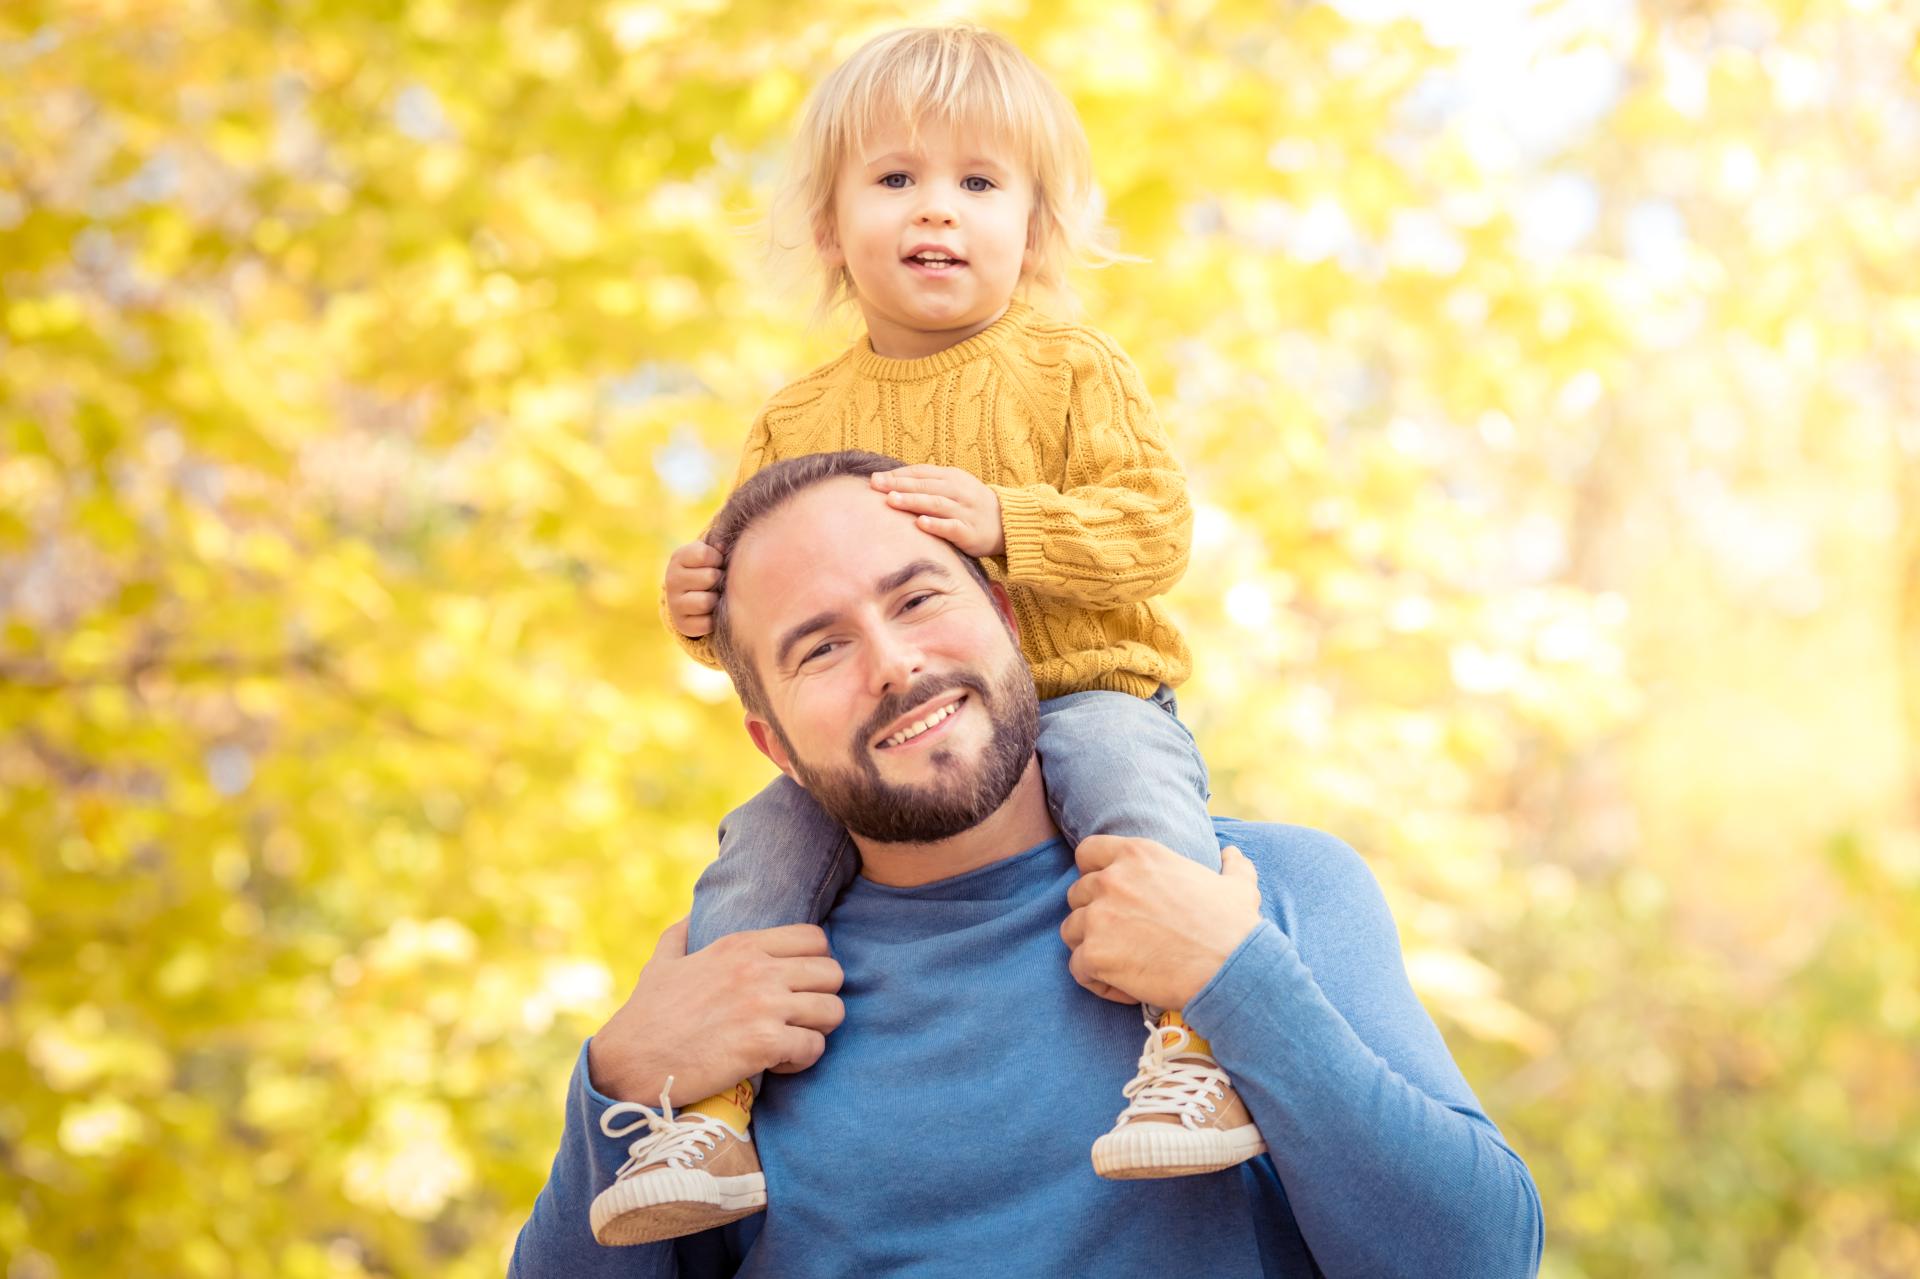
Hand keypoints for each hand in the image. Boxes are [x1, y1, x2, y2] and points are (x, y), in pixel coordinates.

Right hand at [587, 919, 845, 1104]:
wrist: (629, 1061)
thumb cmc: (646, 1015)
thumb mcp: (662, 962)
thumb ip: (680, 934)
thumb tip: (688, 916)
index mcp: (740, 945)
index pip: (815, 938)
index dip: (816, 963)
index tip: (798, 986)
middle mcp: (758, 969)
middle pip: (833, 973)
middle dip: (822, 998)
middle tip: (799, 1019)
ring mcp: (764, 1005)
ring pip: (833, 1011)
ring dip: (816, 1031)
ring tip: (790, 1043)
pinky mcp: (764, 1043)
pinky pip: (814, 1047)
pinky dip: (802, 1060)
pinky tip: (777, 1065)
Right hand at [665, 540, 723, 637]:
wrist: (691, 598)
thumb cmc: (706, 570)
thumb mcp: (709, 554)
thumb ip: (717, 547)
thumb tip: (722, 547)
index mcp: (678, 558)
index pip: (705, 554)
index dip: (718, 559)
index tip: (716, 563)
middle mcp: (671, 580)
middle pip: (710, 577)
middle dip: (718, 580)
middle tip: (716, 582)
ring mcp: (674, 604)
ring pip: (707, 601)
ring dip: (716, 600)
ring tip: (713, 596)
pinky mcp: (682, 625)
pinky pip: (707, 623)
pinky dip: (713, 620)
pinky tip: (709, 613)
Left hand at [870, 465, 1004, 556]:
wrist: (1006, 523)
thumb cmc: (970, 505)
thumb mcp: (953, 487)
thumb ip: (928, 484)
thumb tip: (891, 482)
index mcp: (952, 477)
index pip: (921, 472)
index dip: (898, 474)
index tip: (876, 479)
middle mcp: (958, 491)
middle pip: (925, 485)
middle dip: (899, 485)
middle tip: (876, 486)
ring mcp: (965, 511)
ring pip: (936, 503)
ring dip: (913, 501)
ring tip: (892, 501)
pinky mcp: (969, 532)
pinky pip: (951, 527)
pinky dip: (936, 525)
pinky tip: (920, 524)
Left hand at [1059, 839, 1261, 1008]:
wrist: (1231, 969)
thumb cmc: (1236, 927)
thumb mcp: (1238, 885)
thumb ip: (1231, 865)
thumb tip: (1231, 853)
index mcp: (1139, 855)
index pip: (1088, 852)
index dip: (1093, 872)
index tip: (1109, 894)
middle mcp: (1112, 879)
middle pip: (1077, 894)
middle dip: (1093, 914)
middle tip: (1121, 936)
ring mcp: (1100, 917)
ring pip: (1071, 930)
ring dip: (1090, 946)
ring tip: (1121, 963)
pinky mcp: (1095, 954)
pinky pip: (1078, 968)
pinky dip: (1096, 980)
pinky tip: (1125, 988)